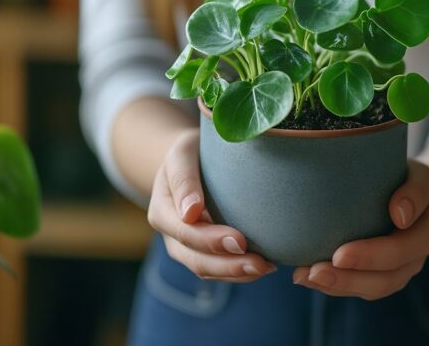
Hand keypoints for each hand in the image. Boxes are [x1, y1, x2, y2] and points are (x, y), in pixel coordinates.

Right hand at [147, 128, 276, 281]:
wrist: (188, 164)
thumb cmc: (190, 154)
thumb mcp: (182, 154)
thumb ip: (183, 179)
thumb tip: (191, 212)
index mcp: (162, 211)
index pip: (184, 232)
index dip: (211, 240)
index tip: (241, 240)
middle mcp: (171, 235)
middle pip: (196, 259)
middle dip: (228, 266)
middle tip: (260, 263)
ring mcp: (185, 248)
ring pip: (207, 270)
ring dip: (237, 274)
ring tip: (267, 267)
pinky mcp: (202, 252)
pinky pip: (218, 270)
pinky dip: (240, 272)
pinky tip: (265, 265)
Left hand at [292, 159, 428, 297]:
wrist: (418, 197)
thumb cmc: (412, 182)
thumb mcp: (420, 177)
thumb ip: (415, 192)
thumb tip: (399, 213)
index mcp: (424, 235)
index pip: (401, 251)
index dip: (371, 256)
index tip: (339, 255)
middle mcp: (413, 260)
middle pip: (385, 279)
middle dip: (347, 279)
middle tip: (314, 272)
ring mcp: (397, 271)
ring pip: (370, 288)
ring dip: (336, 286)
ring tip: (303, 276)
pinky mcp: (379, 274)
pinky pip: (358, 286)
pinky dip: (332, 284)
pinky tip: (304, 276)